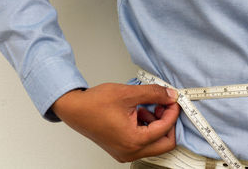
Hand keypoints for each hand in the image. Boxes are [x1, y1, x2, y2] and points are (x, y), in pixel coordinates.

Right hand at [51, 83, 179, 162]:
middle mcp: (130, 152)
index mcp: (133, 141)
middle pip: (164, 143)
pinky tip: (138, 113)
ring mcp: (125, 153)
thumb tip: (170, 96)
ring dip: (156, 125)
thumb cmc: (94, 104)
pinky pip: (142, 143)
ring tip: (146, 107)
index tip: (173, 100)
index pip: (165, 129)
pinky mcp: (120, 149)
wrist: (74, 109)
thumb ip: (153, 94)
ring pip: (153, 143)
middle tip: (164, 106)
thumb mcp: (128, 93)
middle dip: (167, 123)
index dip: (172, 112)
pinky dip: (145, 128)